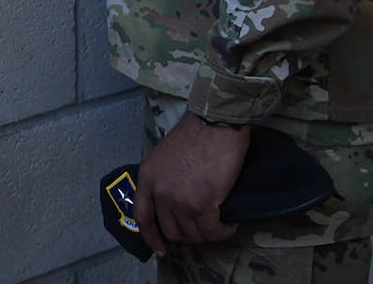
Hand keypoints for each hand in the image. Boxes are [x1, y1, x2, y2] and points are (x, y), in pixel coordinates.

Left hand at [133, 110, 248, 254]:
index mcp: (147, 177)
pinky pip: (213, 231)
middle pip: (171, 230)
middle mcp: (159, 191)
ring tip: (219, 224)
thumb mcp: (165, 155)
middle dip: (189, 234)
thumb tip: (174, 199)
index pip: (142, 216)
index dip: (151, 237)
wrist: (215, 123)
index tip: (160, 249)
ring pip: (194, 234)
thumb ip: (163, 178)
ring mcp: (179, 200)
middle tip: (203, 227)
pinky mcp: (202, 204)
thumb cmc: (196, 133)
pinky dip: (223, 232)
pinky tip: (230, 225)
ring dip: (208, 233)